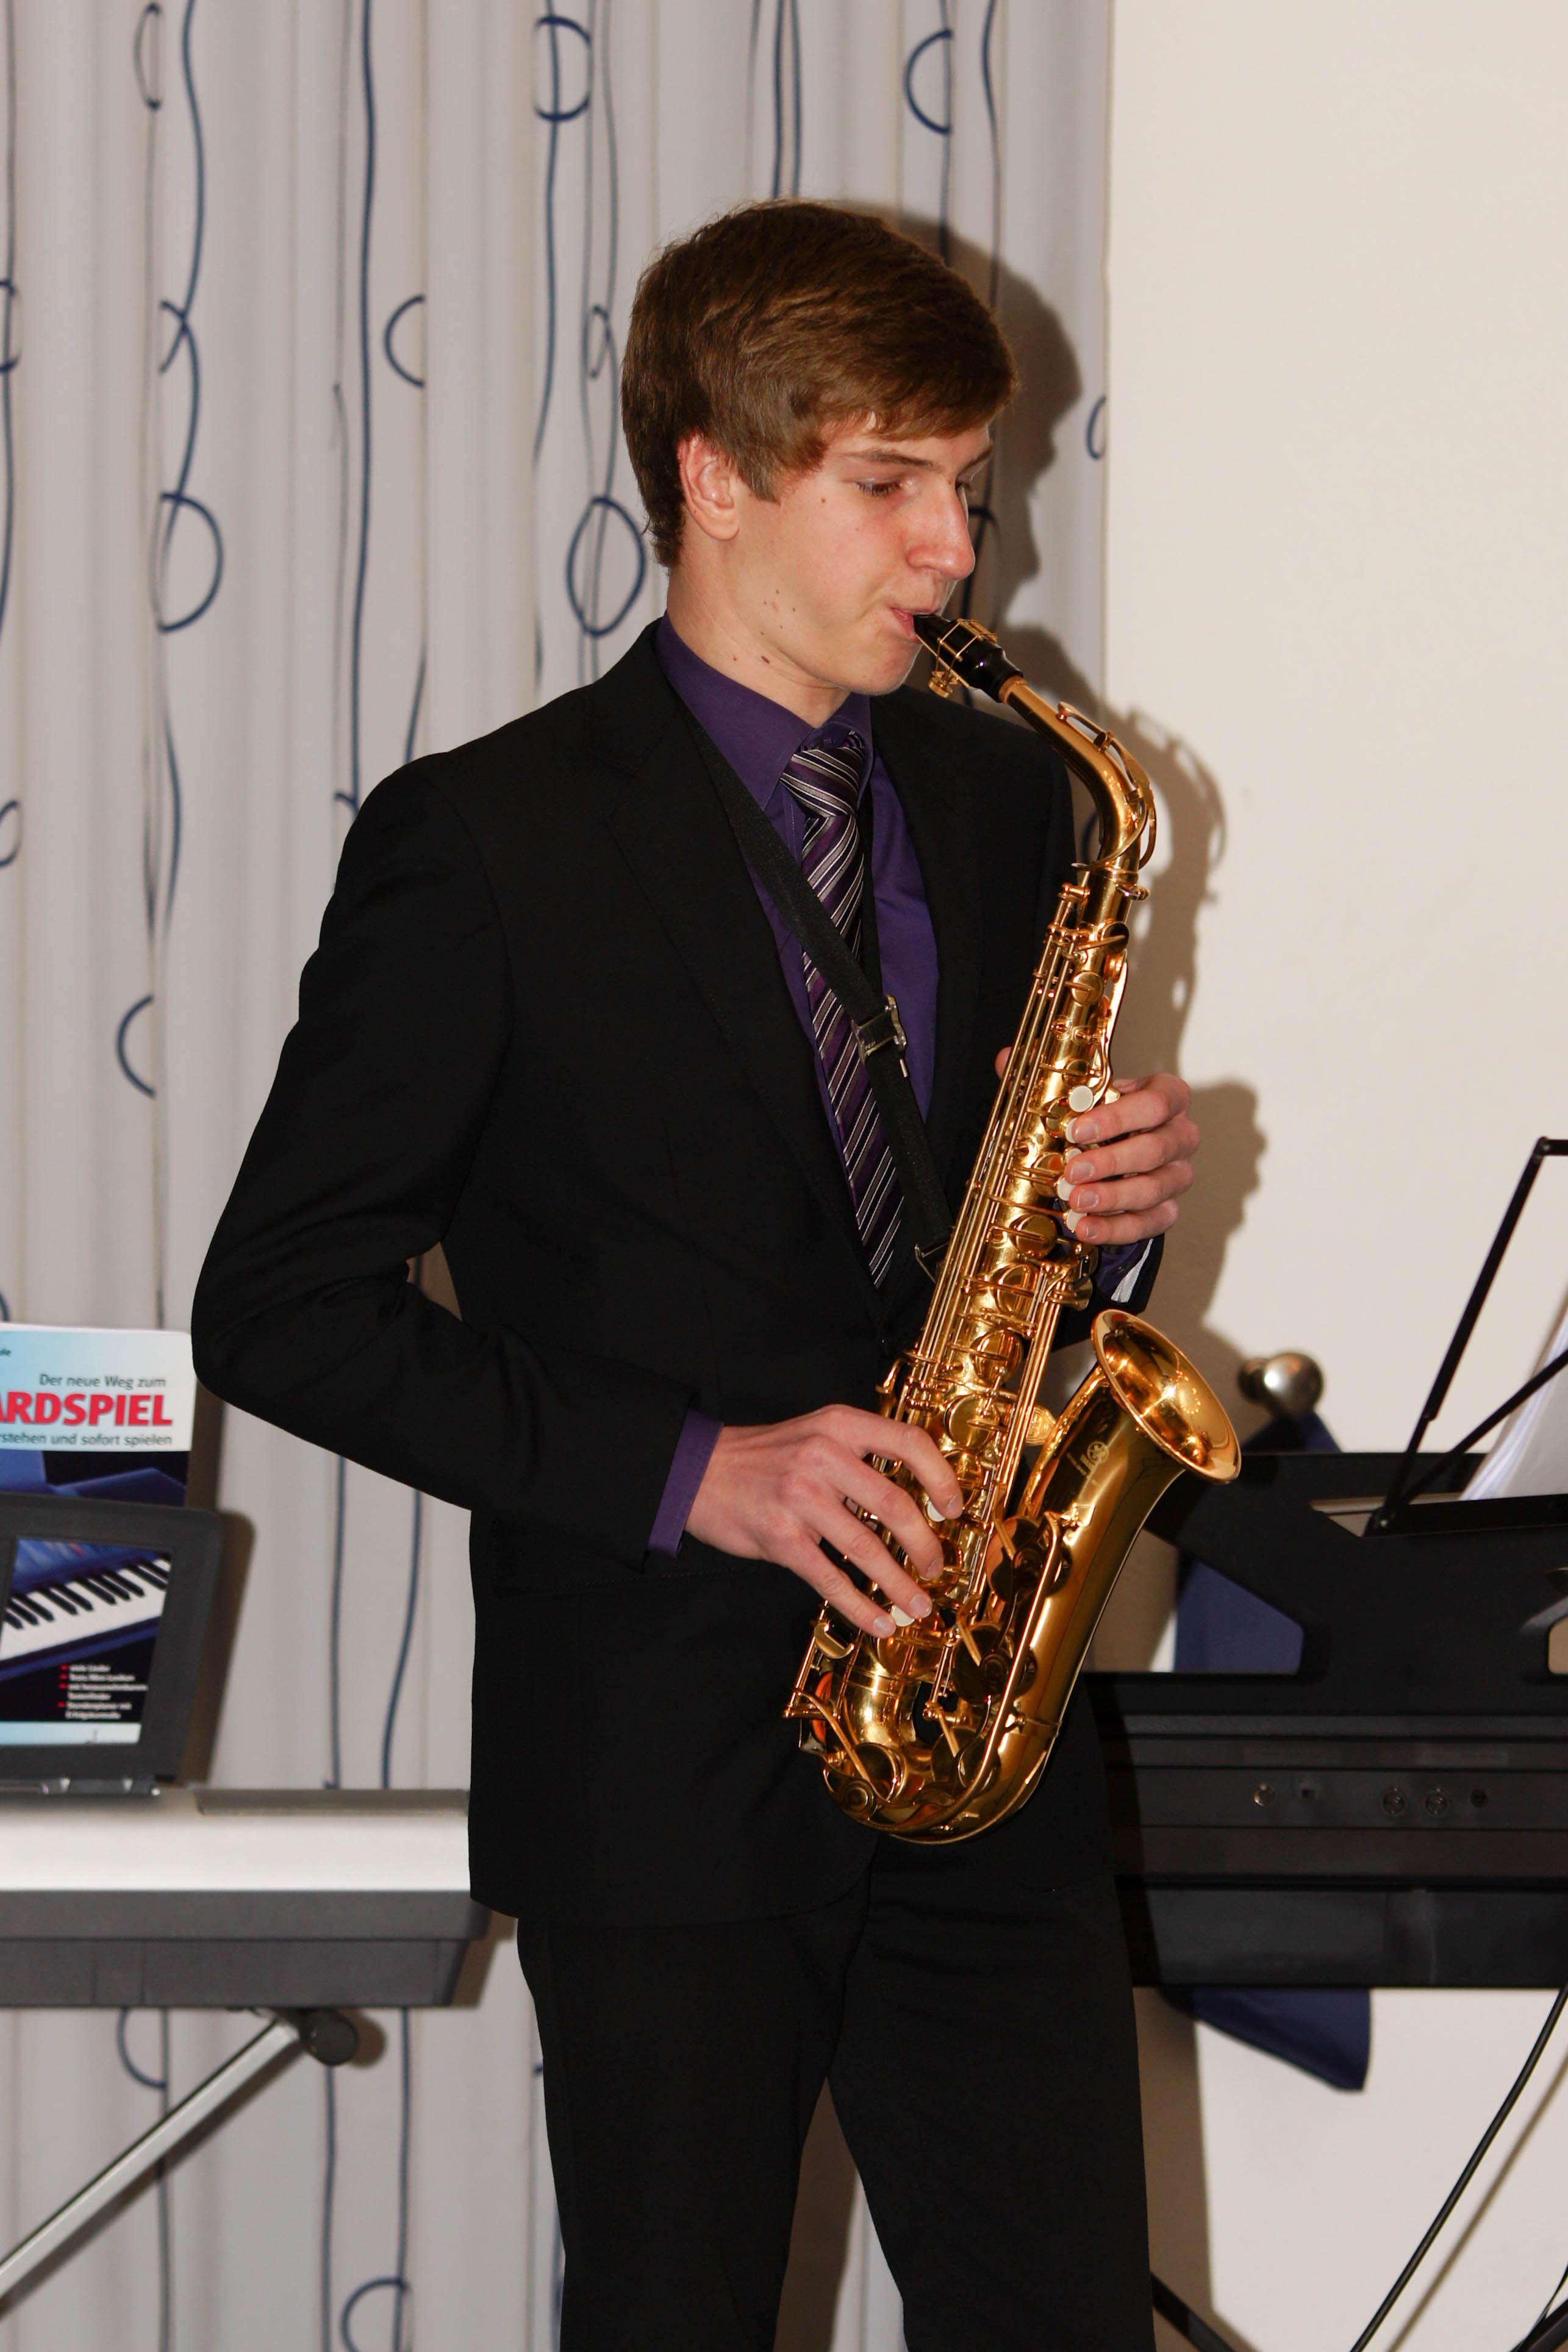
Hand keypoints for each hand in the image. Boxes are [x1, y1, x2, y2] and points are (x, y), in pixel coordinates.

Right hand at [685, 1406, 964, 1638]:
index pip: (909, 1443)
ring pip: (866, 1548)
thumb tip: (918, 1500)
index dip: (942, 1478)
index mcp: (840, 1425)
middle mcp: (823, 1457)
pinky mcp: (780, 1536)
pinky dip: (859, 1605)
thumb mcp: (817, 1435)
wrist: (698, 1471)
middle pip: (896, 1504)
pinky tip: (877, 1622)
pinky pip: (830, 1577)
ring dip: (899, 1584)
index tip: (955, 1508)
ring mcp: (800, 1497)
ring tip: (917, 1605)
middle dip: (925, 1545)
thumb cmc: (766, 1458)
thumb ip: (861, 1457)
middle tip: (937, 1568)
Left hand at [994, 1056, 1197, 1246]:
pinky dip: (1116, 1228)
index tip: (1077, 1130)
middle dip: (1111, 1162)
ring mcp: (1178, 1174)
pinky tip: (1087, 1227)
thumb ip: (1047, 1080)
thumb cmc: (1102, 1120)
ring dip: (1112, 1197)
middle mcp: (1180, 1135)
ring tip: (1076, 1201)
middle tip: (1072, 1170)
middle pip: (1156, 1148)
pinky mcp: (1169, 1208)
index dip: (1117, 1118)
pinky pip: (1150, 1222)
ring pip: (1155, 1188)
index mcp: (1166, 1097)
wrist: (1113, 1156)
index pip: (1156, 1103)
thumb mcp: (1081, 1098)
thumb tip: (1005, 1058)